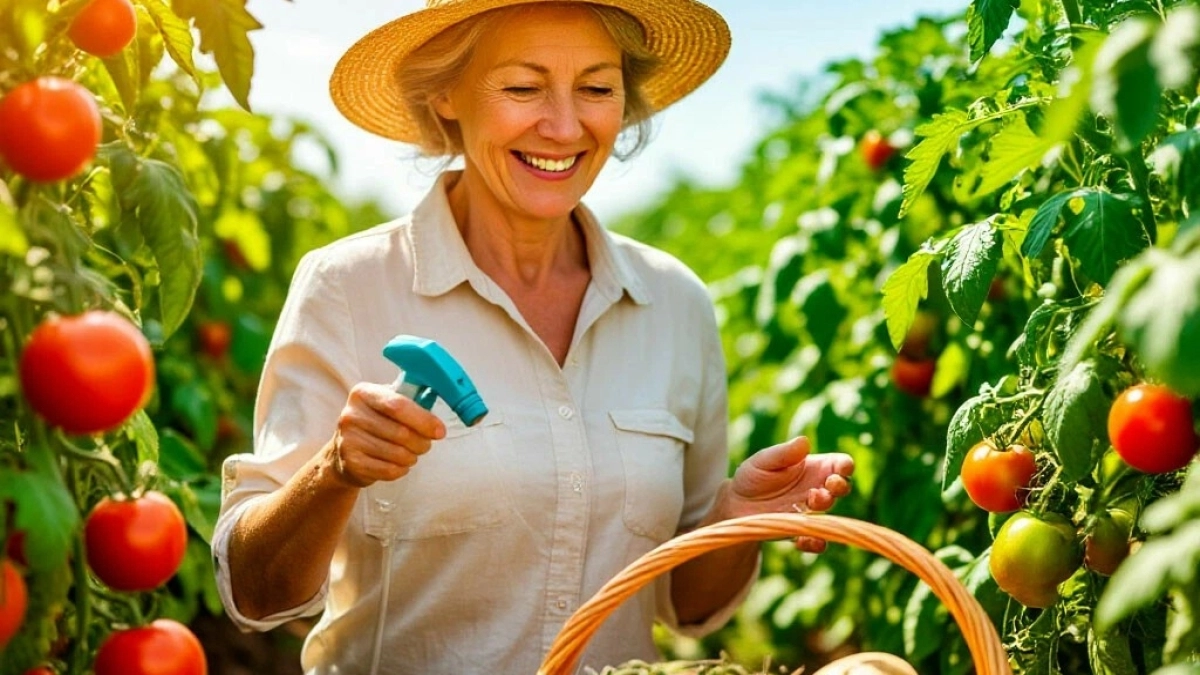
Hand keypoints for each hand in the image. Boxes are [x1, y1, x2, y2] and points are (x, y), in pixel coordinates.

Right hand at [323, 383, 446, 487]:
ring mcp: (348, 440)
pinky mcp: (351, 463)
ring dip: (412, 456)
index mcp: (363, 393)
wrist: (344, 452)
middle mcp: (351, 415)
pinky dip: (401, 469)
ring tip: (411, 454)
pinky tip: (399, 464)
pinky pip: (389, 470)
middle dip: (422, 442)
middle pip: (401, 432)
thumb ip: (411, 399)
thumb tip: (446, 395)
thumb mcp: (387, 403)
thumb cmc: (376, 424)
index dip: (424, 420)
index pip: (398, 405)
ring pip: (398, 454)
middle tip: (426, 444)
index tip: (440, 431)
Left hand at [726, 437, 853, 552]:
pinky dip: (816, 542)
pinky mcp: (801, 532)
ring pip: (831, 512)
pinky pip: (816, 541)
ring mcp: (811, 512)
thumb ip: (784, 453)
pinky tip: (806, 539)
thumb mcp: (764, 460)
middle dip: (838, 487)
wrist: (737, 504)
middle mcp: (818, 489)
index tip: (842, 468)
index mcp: (815, 468)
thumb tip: (804, 441)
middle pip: (841, 488)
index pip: (840, 465)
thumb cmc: (754, 476)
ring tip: (811, 501)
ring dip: (825, 508)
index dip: (845, 466)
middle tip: (824, 487)